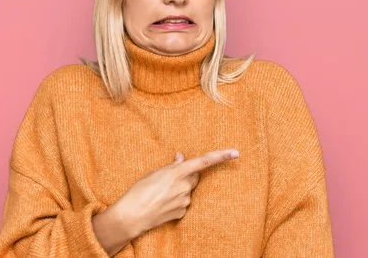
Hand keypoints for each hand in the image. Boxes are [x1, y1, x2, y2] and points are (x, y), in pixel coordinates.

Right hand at [113, 148, 239, 238]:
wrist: (132, 216)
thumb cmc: (139, 191)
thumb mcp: (154, 173)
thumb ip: (172, 166)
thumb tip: (182, 158)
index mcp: (178, 172)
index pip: (204, 161)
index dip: (221, 156)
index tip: (235, 153)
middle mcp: (184, 186)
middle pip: (195, 176)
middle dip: (187, 175)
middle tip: (169, 178)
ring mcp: (185, 200)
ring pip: (188, 190)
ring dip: (179, 189)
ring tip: (160, 193)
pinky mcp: (182, 212)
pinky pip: (183, 203)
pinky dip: (176, 201)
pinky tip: (162, 203)